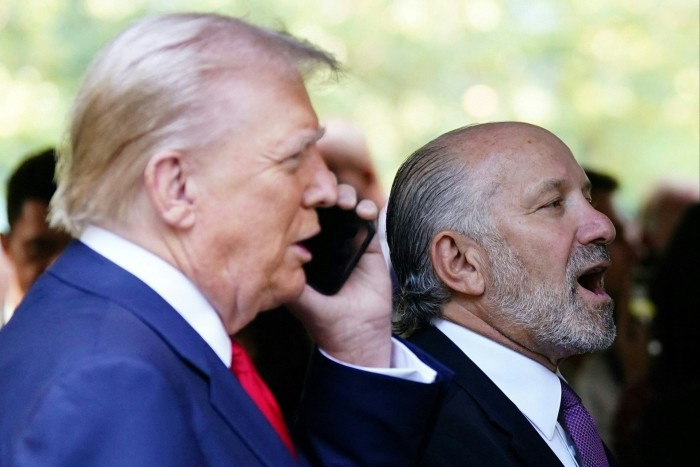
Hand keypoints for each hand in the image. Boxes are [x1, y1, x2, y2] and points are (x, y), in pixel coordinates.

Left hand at [288, 184, 392, 367]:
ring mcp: (347, 238)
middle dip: (324, 190)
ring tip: (344, 203)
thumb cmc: (323, 318)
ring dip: (346, 194)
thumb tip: (268, 245)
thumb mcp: (297, 294)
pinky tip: (363, 212)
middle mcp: (325, 238)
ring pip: (345, 202)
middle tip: (322, 197)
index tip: (299, 197)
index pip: (300, 211)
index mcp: (304, 245)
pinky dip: (367, 207)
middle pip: (322, 200)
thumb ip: (287, 273)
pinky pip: (369, 217)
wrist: (356, 335)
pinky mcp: (369, 243)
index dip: (300, 197)